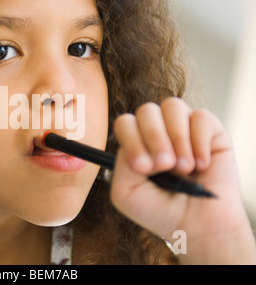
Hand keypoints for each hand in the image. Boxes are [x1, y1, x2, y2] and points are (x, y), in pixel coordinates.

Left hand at [110, 97, 255, 263]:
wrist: (196, 226)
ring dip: (177, 139)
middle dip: (154, 138)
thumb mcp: (126, 192)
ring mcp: (183, 128)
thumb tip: (143, 144)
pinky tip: (201, 165)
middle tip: (165, 166)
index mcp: (135, 142)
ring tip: (184, 168)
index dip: (132, 140)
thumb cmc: (158, 209)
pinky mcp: (210, 131)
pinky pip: (201, 117)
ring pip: (172, 106)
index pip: (125, 123)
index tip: (143, 167)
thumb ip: (122, 164)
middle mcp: (157, 131)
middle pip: (146, 110)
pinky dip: (199, 142)